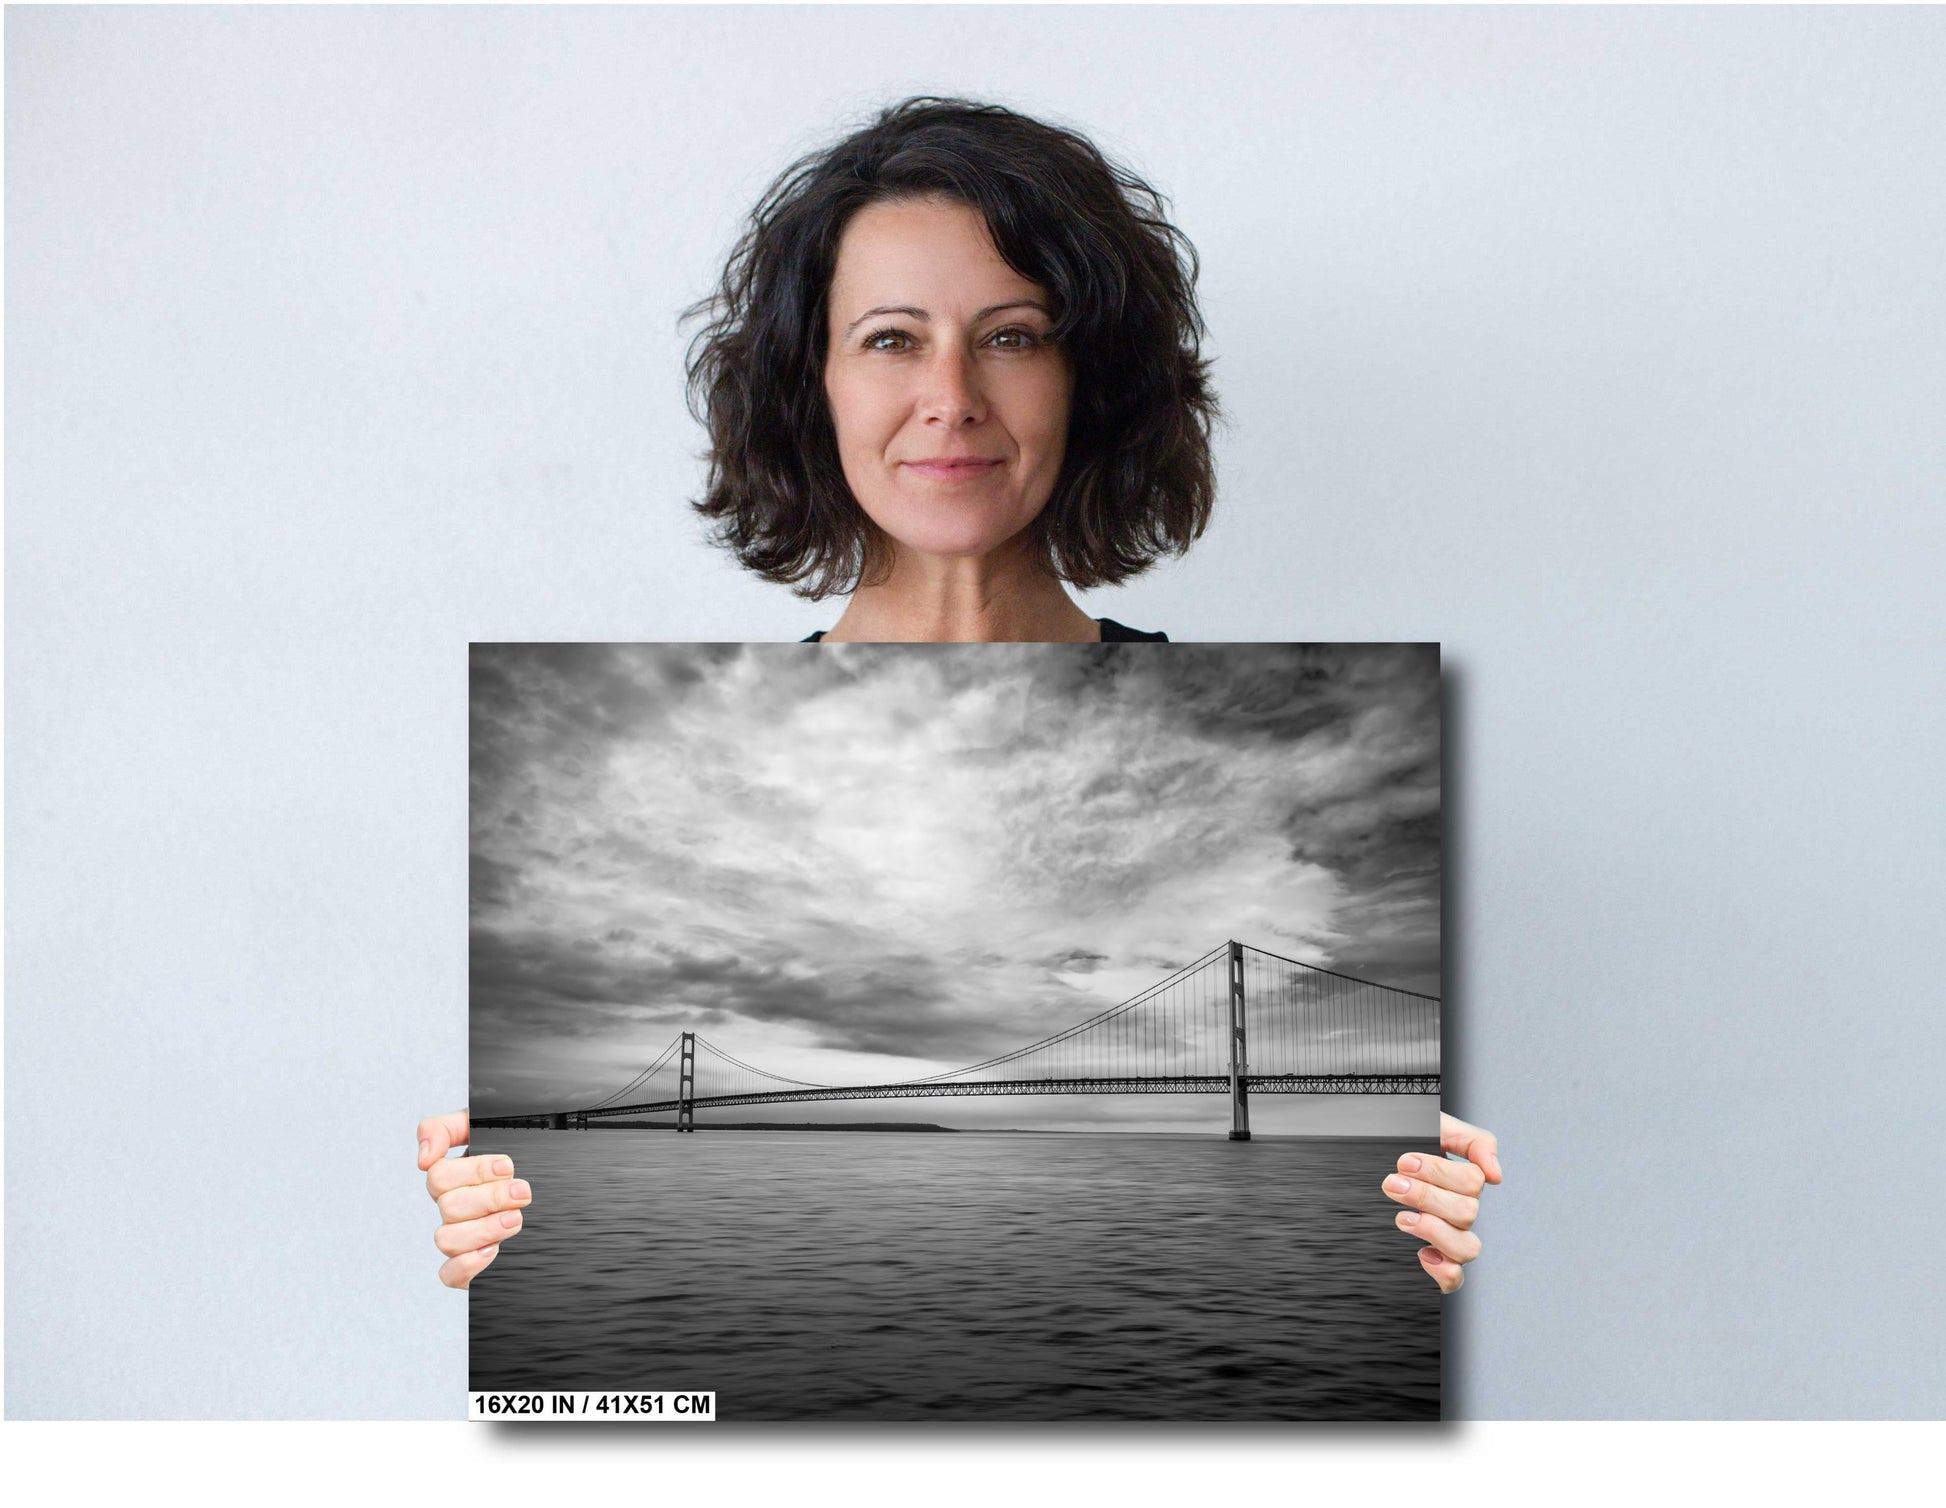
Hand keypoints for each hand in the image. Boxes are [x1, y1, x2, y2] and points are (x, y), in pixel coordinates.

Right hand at [417, 1109, 532, 1289]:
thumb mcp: (485, 1126)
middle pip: (448, 1206)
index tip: (507, 1166)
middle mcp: (453, 1206)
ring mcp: (461, 1235)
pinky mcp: (470, 1265)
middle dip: (490, 1197)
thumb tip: (424, 1157)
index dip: (474, 1171)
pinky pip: (449, 1274)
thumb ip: (445, 1128)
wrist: (552, 1188)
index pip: (439, 1175)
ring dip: (484, 1229)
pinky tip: (493, 1250)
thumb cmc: (517, 1154)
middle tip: (521, 1192)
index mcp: (454, 1176)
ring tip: (515, 1218)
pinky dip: (467, 1264)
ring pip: (447, 1239)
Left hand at [1383, 1111, 1500, 1293]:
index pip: (1472, 1182)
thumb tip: (1496, 1174)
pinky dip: (1444, 1271)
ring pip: (1467, 1248)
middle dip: (1426, 1196)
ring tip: (1402, 1217)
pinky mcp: (1436, 1261)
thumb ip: (1474, 1141)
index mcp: (1463, 1181)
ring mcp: (1450, 1237)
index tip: (1404, 1162)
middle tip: (1393, 1183)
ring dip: (1434, 1231)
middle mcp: (1460, 1211)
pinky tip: (1422, 1253)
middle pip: (1467, 1213)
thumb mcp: (1436, 1127)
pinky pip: (1454, 1279)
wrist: (1368, 1160)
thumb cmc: (1404, 1145)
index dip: (1439, 1172)